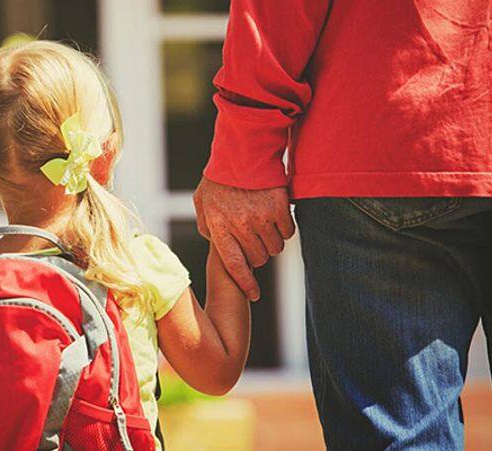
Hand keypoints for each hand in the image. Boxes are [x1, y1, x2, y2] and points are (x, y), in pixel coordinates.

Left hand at [193, 177, 294, 300]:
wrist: (242, 150)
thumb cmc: (219, 177)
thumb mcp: (202, 202)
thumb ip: (206, 225)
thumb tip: (213, 242)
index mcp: (220, 227)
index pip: (234, 266)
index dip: (246, 284)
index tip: (254, 295)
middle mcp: (241, 226)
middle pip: (258, 259)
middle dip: (257, 255)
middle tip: (254, 241)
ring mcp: (261, 217)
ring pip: (275, 248)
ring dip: (272, 242)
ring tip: (264, 227)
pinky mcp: (280, 207)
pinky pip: (288, 232)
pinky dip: (285, 229)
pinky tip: (276, 217)